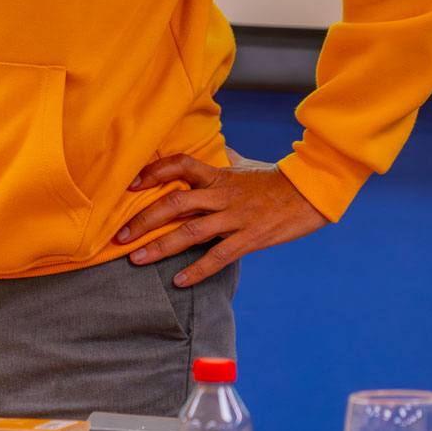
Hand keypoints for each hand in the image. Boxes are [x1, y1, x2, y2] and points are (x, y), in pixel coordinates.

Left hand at [115, 152, 327, 287]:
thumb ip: (224, 161)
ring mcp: (235, 217)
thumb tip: (215, 149)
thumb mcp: (246, 165)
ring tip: (136, 260)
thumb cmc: (275, 179)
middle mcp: (222, 194)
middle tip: (119, 237)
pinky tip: (179, 281)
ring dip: (160, 247)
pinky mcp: (250, 238)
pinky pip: (219, 256)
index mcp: (219, 174)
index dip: (154, 172)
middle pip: (175, 203)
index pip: (180, 165)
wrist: (312, 193)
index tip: (131, 184)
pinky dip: (198, 270)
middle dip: (144, 220)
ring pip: (190, 232)